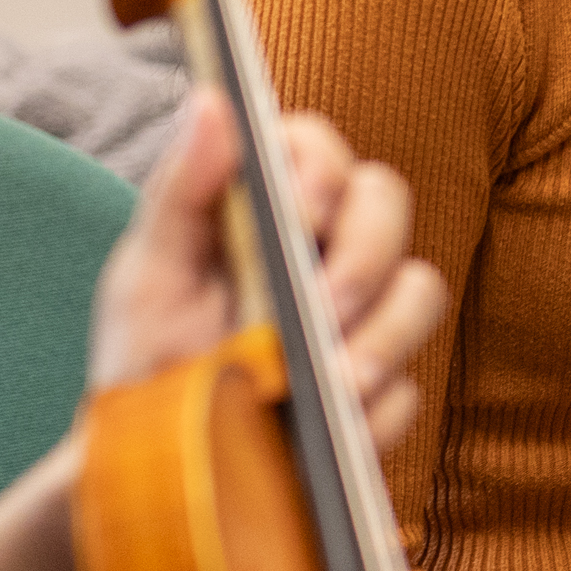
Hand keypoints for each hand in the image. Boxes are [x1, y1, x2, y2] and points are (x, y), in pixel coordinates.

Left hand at [91, 92, 454, 451]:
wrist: (158, 470)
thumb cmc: (148, 354)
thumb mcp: (148, 272)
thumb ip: (181, 188)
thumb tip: (211, 101)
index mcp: (271, 203)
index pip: (320, 148)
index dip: (323, 171)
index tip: (300, 215)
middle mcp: (328, 246)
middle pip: (388, 205)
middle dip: (364, 256)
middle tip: (324, 308)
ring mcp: (363, 317)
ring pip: (422, 291)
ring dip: (385, 336)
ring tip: (333, 384)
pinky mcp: (381, 390)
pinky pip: (409, 391)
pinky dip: (374, 413)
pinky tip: (333, 431)